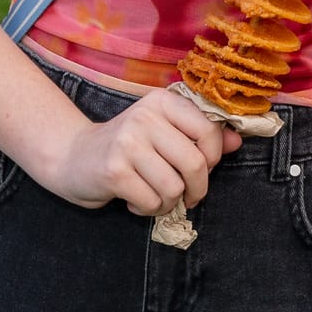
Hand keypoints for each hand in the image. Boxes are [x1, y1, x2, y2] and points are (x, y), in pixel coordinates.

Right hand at [41, 87, 240, 214]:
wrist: (73, 157)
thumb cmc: (126, 148)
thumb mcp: (164, 133)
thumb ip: (201, 136)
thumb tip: (238, 141)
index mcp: (162, 102)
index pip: (209, 131)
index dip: (213, 158)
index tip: (202, 168)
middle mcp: (145, 116)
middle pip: (195, 164)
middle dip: (196, 189)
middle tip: (186, 195)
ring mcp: (127, 143)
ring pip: (174, 188)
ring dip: (168, 202)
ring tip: (153, 194)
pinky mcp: (114, 171)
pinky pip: (152, 202)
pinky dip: (148, 209)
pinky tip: (133, 198)